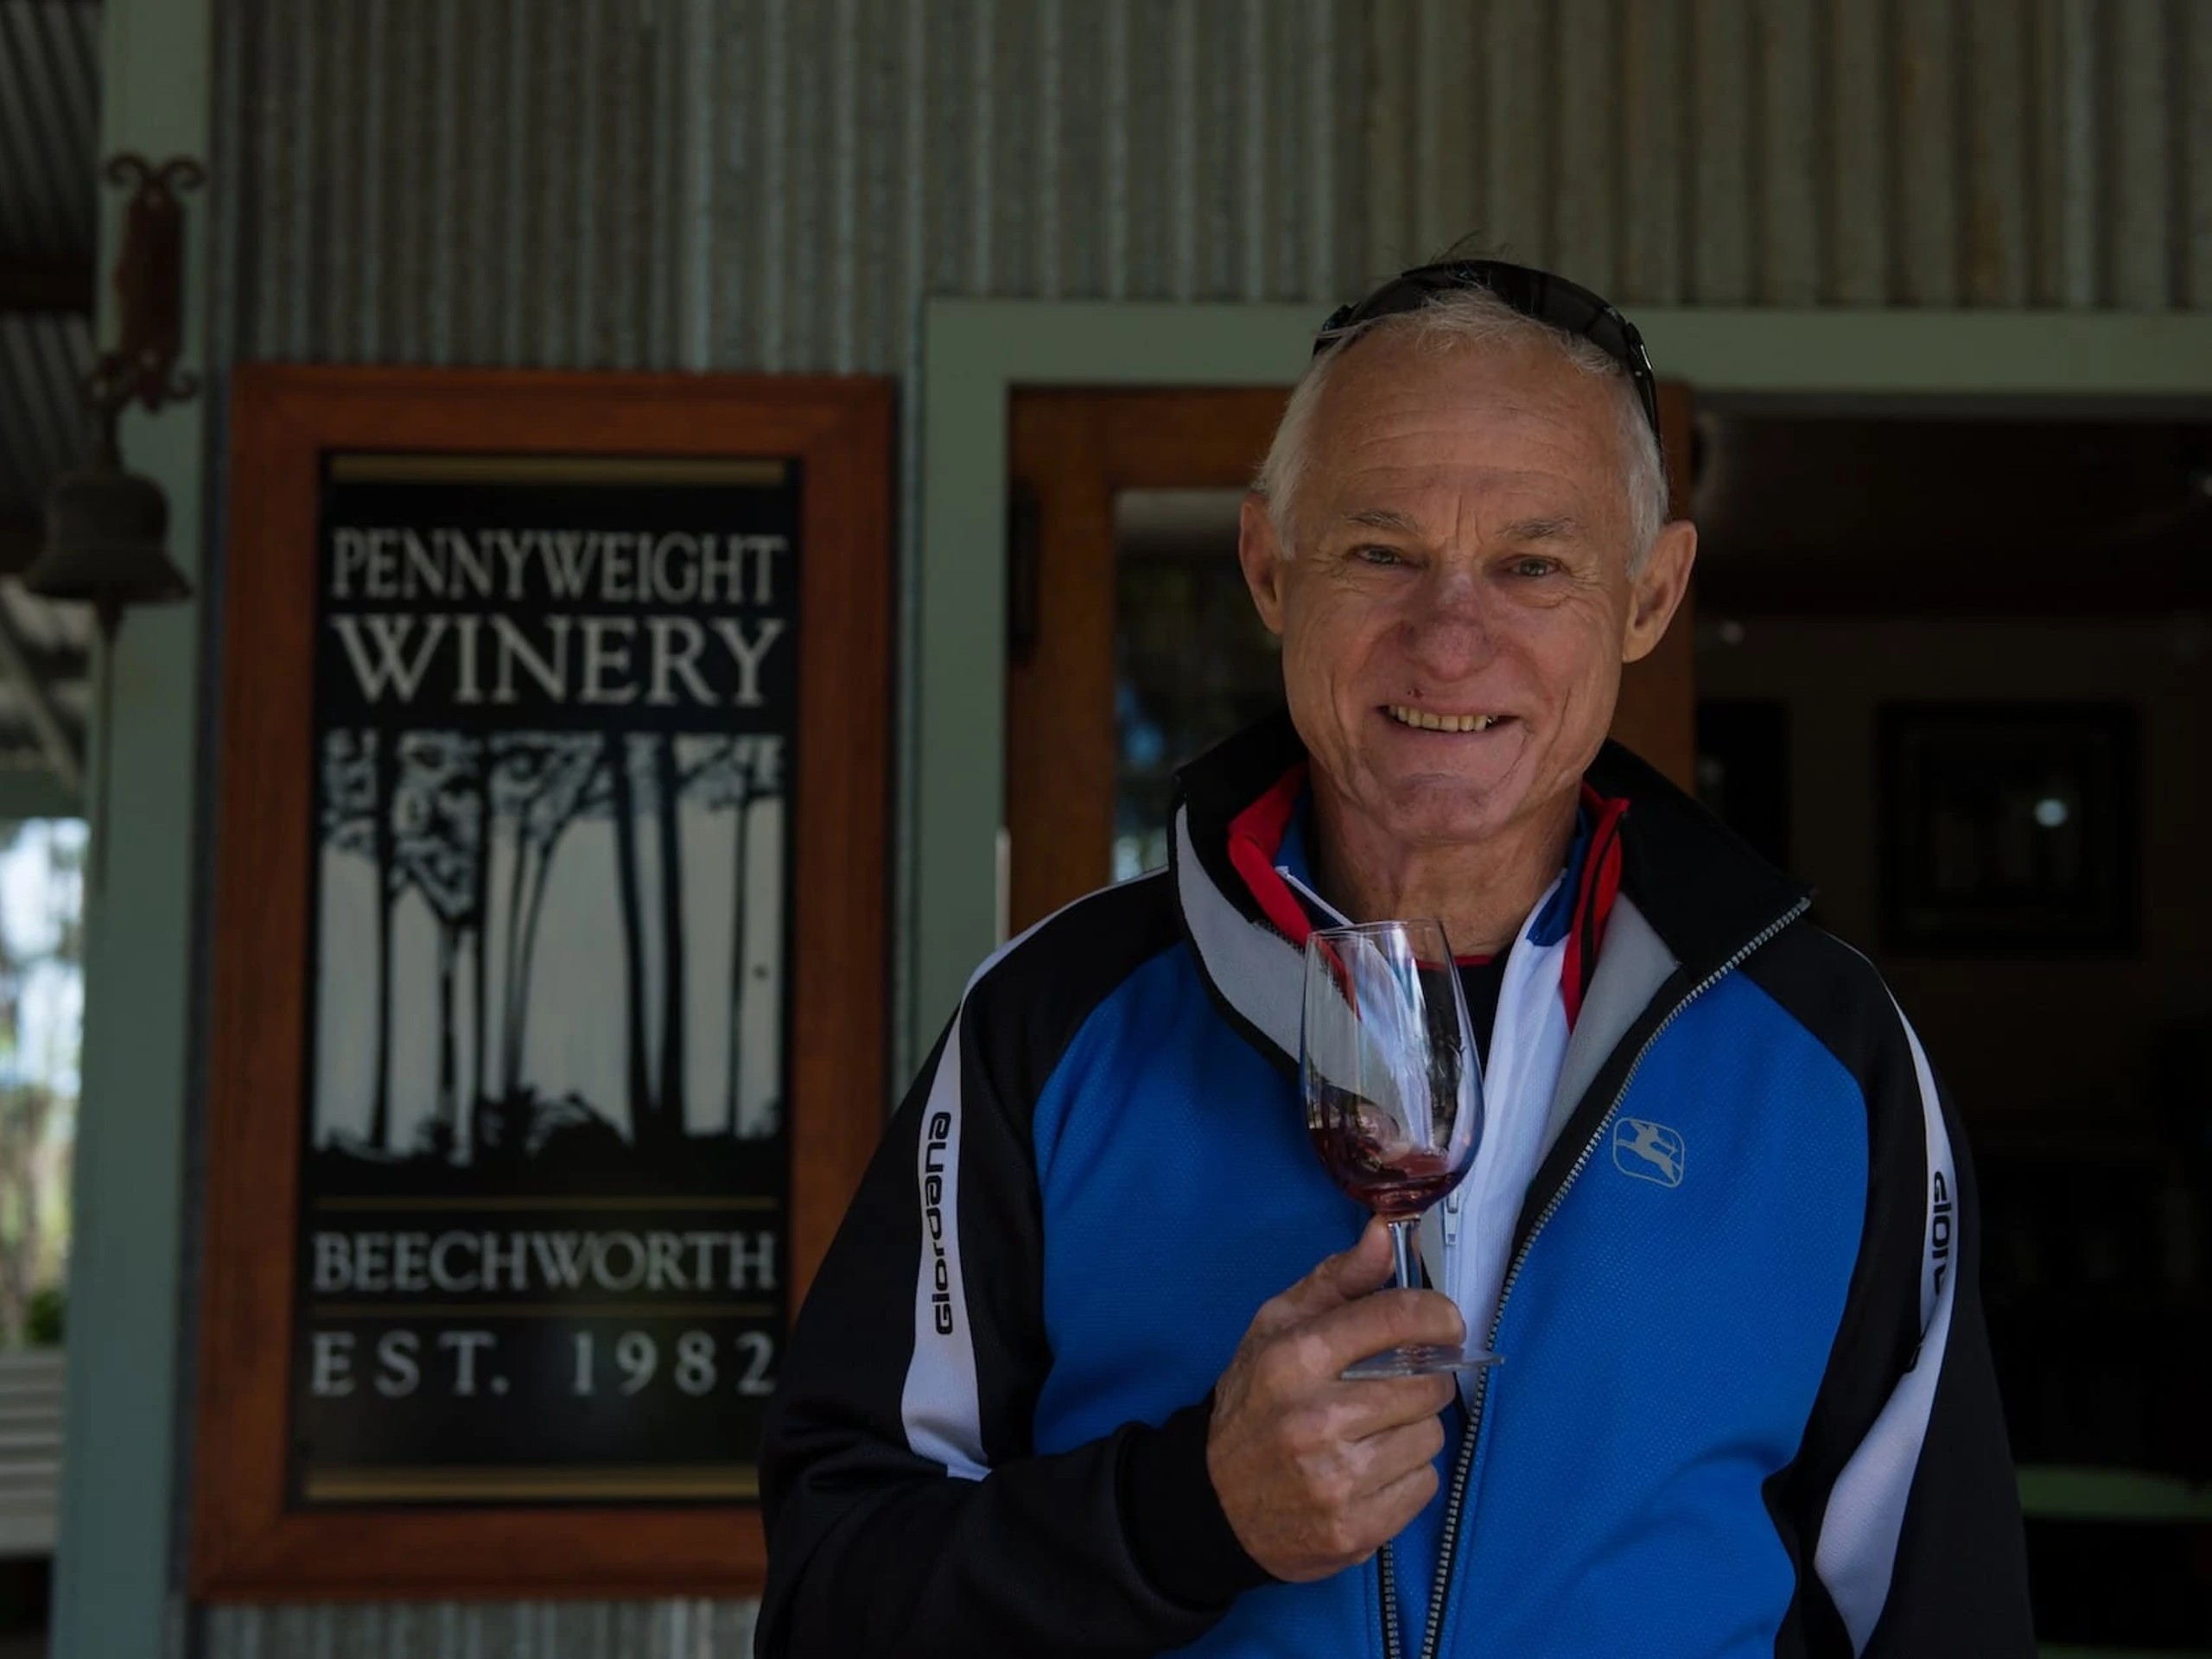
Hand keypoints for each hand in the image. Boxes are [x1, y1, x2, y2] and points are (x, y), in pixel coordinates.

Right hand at [1206, 1219, 1464, 1581]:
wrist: (1213, 1502)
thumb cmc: (1254, 1402)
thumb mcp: (1276, 1328)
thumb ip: (1337, 1279)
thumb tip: (1383, 1231)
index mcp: (1295, 1357)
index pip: (1395, 1317)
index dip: (1436, 1314)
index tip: (1445, 1323)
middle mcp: (1316, 1418)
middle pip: (1426, 1383)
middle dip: (1421, 1379)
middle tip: (1395, 1385)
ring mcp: (1336, 1479)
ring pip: (1430, 1436)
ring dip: (1414, 1430)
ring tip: (1375, 1432)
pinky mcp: (1354, 1528)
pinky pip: (1424, 1486)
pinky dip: (1408, 1477)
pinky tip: (1371, 1472)